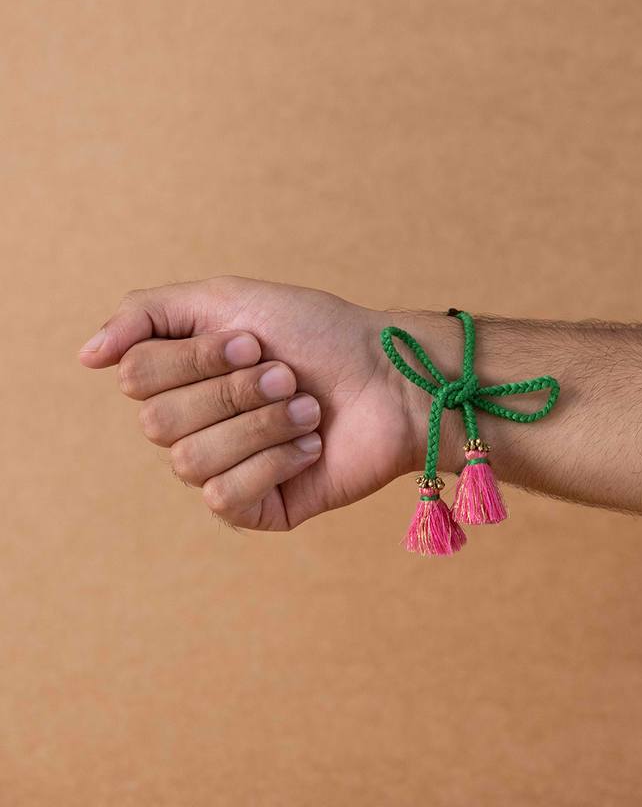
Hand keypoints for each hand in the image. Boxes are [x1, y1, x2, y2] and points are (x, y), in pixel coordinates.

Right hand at [77, 276, 457, 531]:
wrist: (391, 377)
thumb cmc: (318, 333)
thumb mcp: (230, 298)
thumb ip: (149, 314)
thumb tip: (85, 356)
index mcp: (180, 376)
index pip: (136, 376)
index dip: (196, 358)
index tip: (252, 338)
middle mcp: (192, 424)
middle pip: (157, 422)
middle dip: (233, 390)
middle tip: (288, 374)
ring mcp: (222, 469)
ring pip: (190, 461)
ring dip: (262, 424)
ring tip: (308, 409)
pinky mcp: (255, 509)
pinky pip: (225, 497)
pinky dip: (276, 461)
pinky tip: (311, 445)